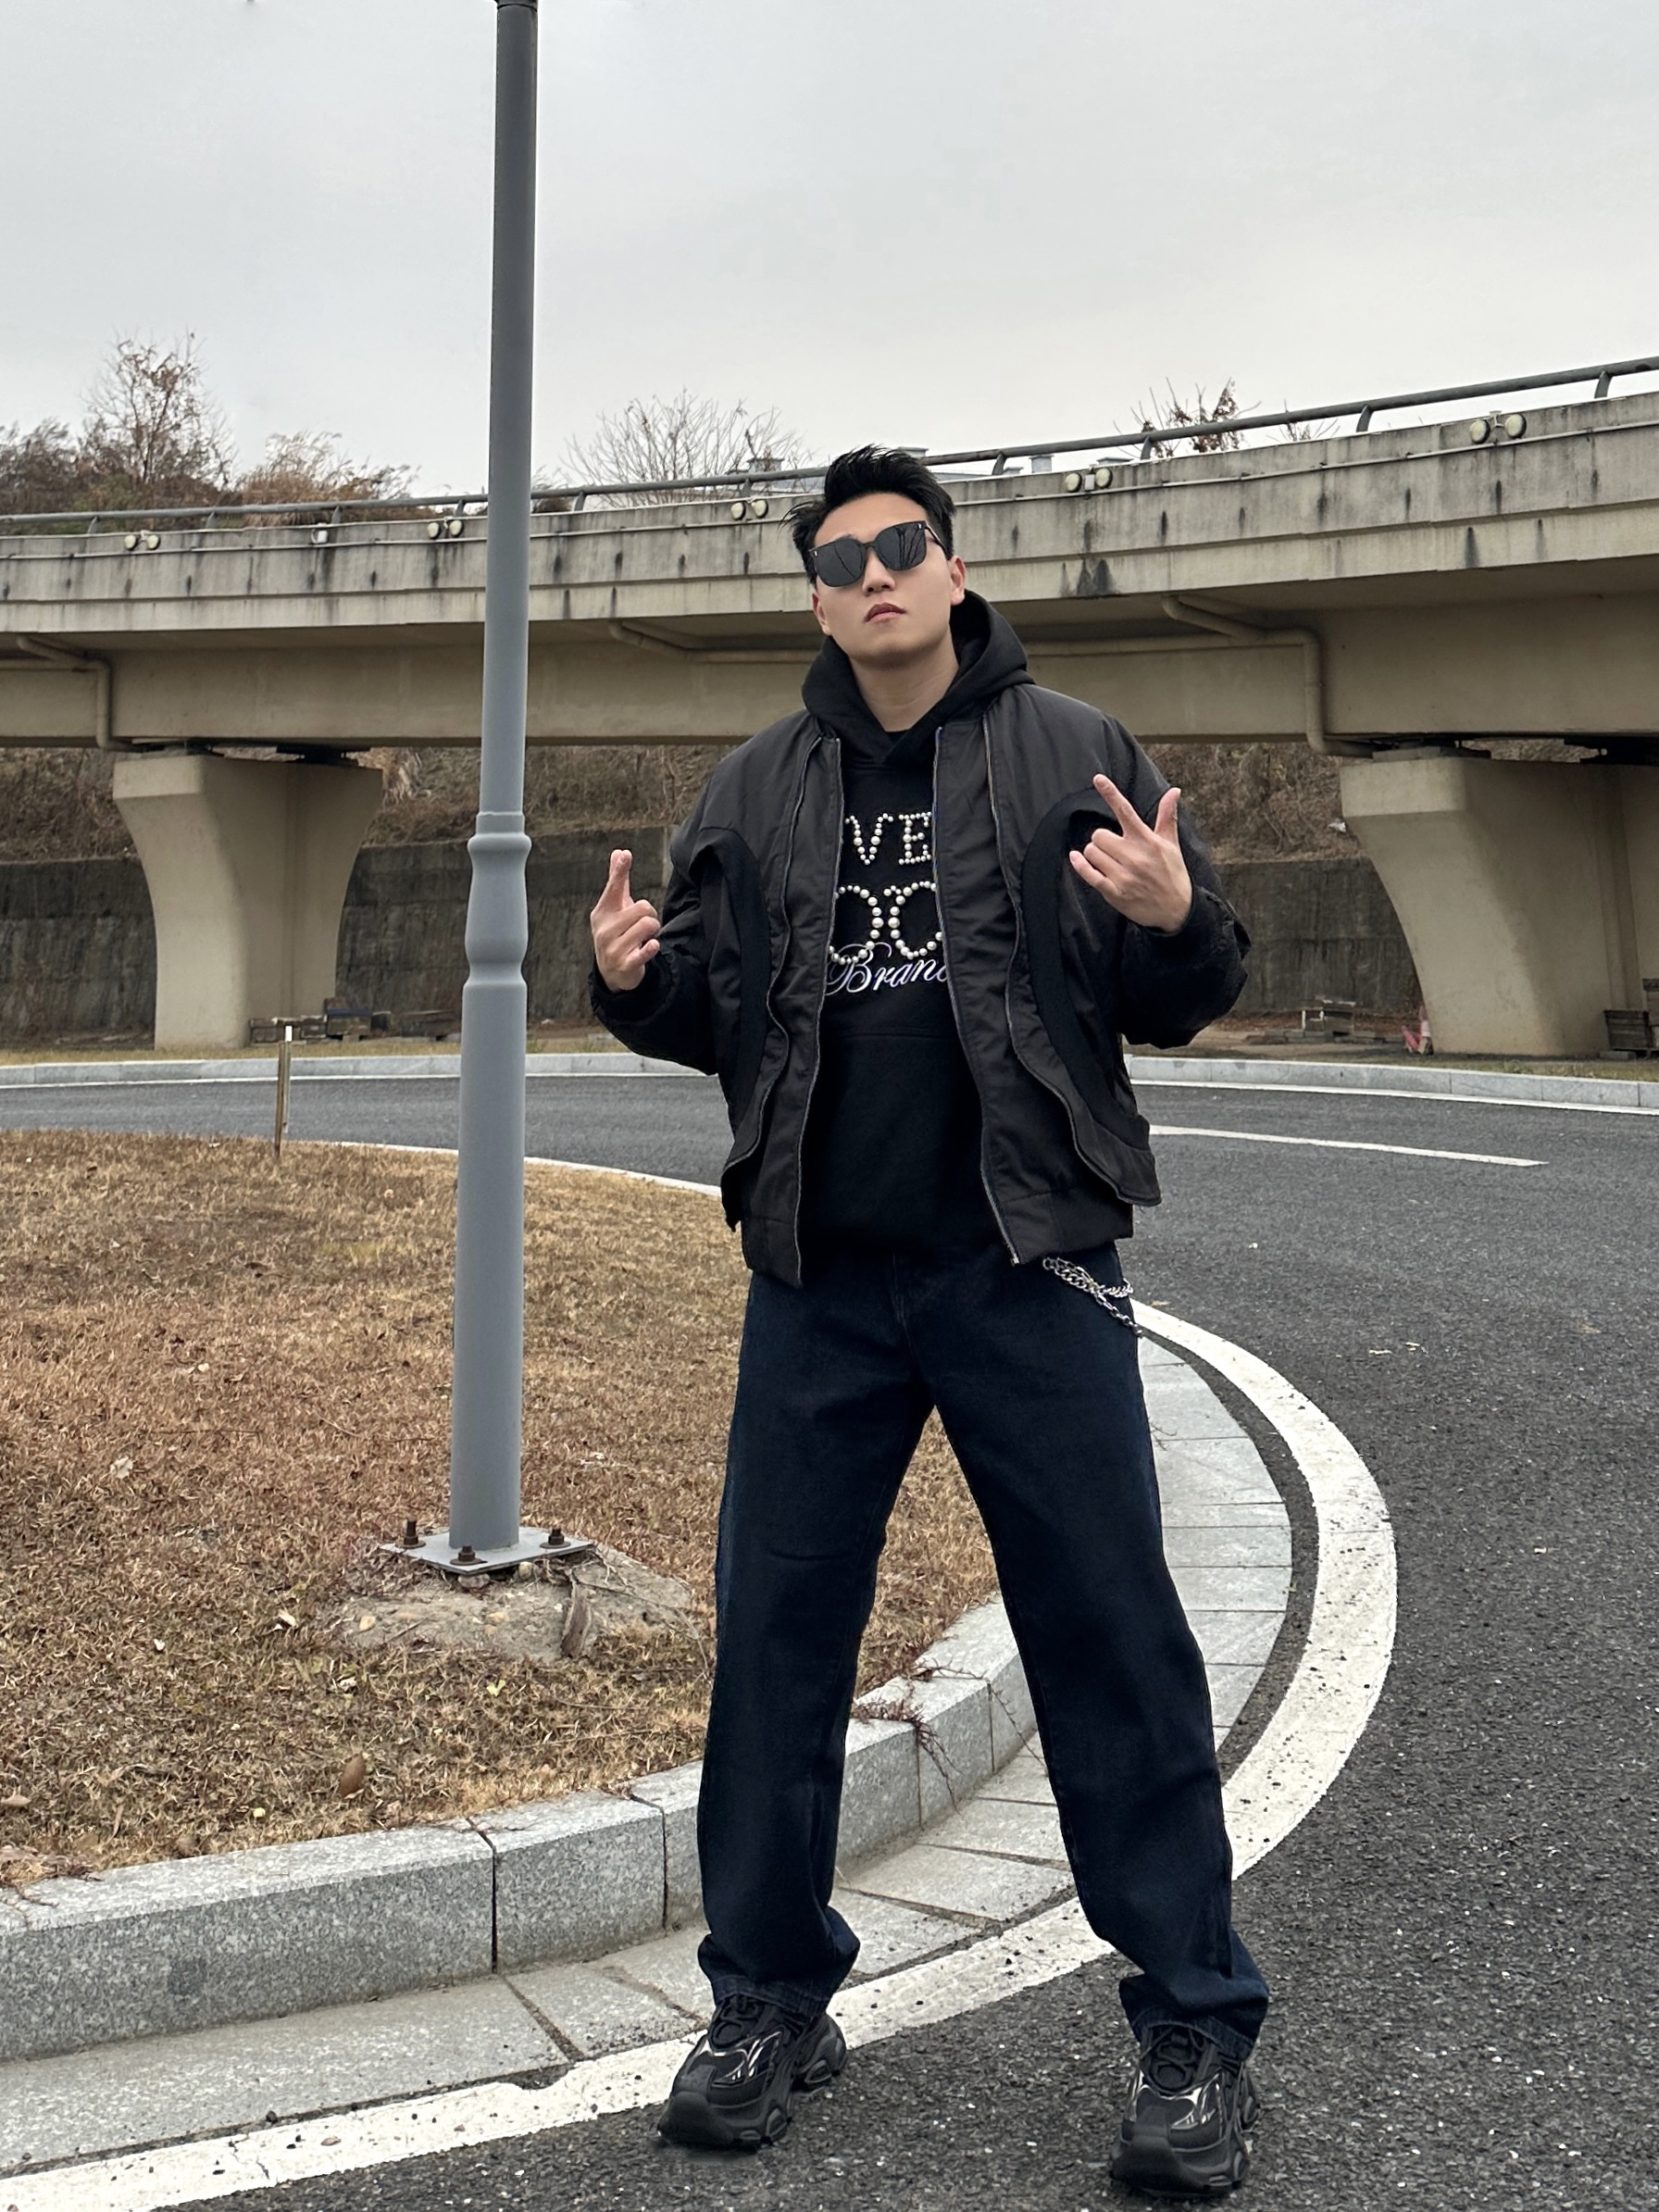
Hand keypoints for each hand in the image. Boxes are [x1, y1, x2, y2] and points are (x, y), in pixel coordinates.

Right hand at [590, 849, 661, 991]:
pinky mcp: (625, 964)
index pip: (613, 888)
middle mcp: (605, 929)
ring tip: (645, 937)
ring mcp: (613, 948)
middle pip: (643, 907)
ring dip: (653, 930)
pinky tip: (650, 946)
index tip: (626, 854)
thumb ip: (618, 881)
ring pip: (648, 925)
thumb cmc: (616, 933)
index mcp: (602, 912)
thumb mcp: (614, 908)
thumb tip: (619, 852)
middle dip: (651, 915)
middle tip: (644, 923)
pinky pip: (645, 951)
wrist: (611, 973)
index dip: (620, 871)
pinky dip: (652, 947)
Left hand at [1068, 776, 1192, 932]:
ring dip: (1096, 855)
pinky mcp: (1115, 892)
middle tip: (1114, 849)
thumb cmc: (1173, 874)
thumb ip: (1167, 817)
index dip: (1111, 793)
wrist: (1177, 910)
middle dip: (1103, 840)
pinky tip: (1075, 858)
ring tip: (1111, 863)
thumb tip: (1174, 791)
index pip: (1126, 811)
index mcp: (1147, 841)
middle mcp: (1135, 856)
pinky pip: (1089, 874)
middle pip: (1099, 835)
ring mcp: (1124, 875)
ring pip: (1091, 852)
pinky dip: (1080, 865)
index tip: (1098, 778)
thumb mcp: (1171, 845)